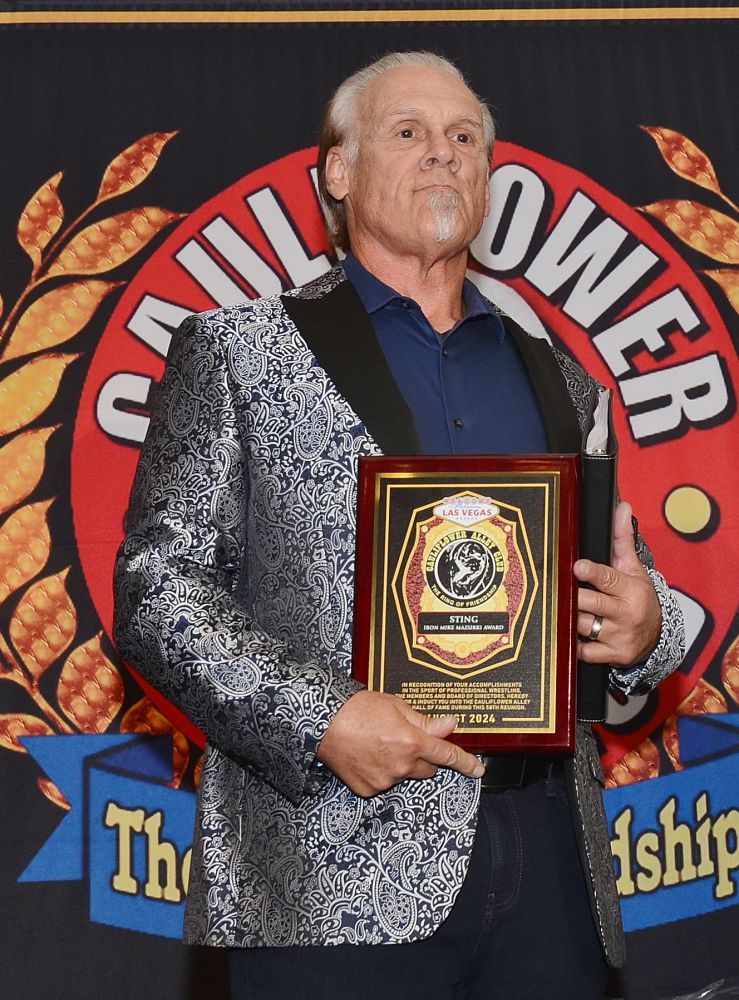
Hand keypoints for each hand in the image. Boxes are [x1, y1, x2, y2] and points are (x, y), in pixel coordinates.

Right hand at [316, 689, 484, 796]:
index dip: (466, 763)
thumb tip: (450, 726)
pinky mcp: (368, 790)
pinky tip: (367, 755)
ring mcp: (384, 780)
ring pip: (405, 775)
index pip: (447, 755)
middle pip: (427, 768)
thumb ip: (425, 721)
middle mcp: (401, 766)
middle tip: (404, 739)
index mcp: (412, 742)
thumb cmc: (357, 709)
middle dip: (423, 757)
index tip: (478, 769)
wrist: (323, 723)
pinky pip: (384, 782)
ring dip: (400, 764)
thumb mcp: (396, 706)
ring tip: (378, 744)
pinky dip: (381, 772)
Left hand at [574, 501, 661, 666]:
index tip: (577, 567)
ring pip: (581, 625)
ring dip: (568, 617)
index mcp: (631, 590)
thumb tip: (622, 506)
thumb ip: (623, 538)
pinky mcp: (612, 656)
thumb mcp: (634, 568)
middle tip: (557, 589)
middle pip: (588, 603)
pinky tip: (569, 633)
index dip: (590, 573)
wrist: (657, 637)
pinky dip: (573, 643)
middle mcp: (626, 614)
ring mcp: (618, 637)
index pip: (608, 579)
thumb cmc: (638, 597)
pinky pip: (582, 650)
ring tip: (560, 608)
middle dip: (572, 596)